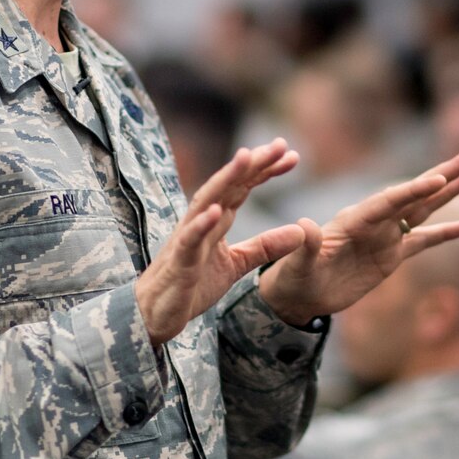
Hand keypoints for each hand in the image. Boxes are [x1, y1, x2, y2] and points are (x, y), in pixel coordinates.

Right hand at [136, 140, 307, 345]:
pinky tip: (216, 211)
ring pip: (206, 202)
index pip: (243, 188)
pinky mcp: (179, 263)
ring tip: (246, 158)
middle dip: (252, 164)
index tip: (292, 156)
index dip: (265, 170)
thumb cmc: (193, 283)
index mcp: (216, 220)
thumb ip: (265, 247)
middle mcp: (201, 221)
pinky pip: (188, 241)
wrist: (157, 313)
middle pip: (228, 185)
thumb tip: (301, 232)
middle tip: (280, 145)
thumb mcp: (237, 264)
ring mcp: (188, 239)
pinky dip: (200, 225)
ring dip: (225, 179)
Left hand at [259, 152, 458, 323]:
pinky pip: (423, 240)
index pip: (389, 202)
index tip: (437, 180)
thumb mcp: (298, 263)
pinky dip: (445, 233)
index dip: (413, 191)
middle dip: (439, 177)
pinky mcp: (391, 255)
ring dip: (446, 193)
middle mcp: (374, 222)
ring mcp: (385, 236)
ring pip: (422, 210)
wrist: (299, 294)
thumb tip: (305, 225)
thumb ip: (306, 244)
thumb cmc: (294, 276)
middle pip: (412, 196)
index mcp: (354, 220)